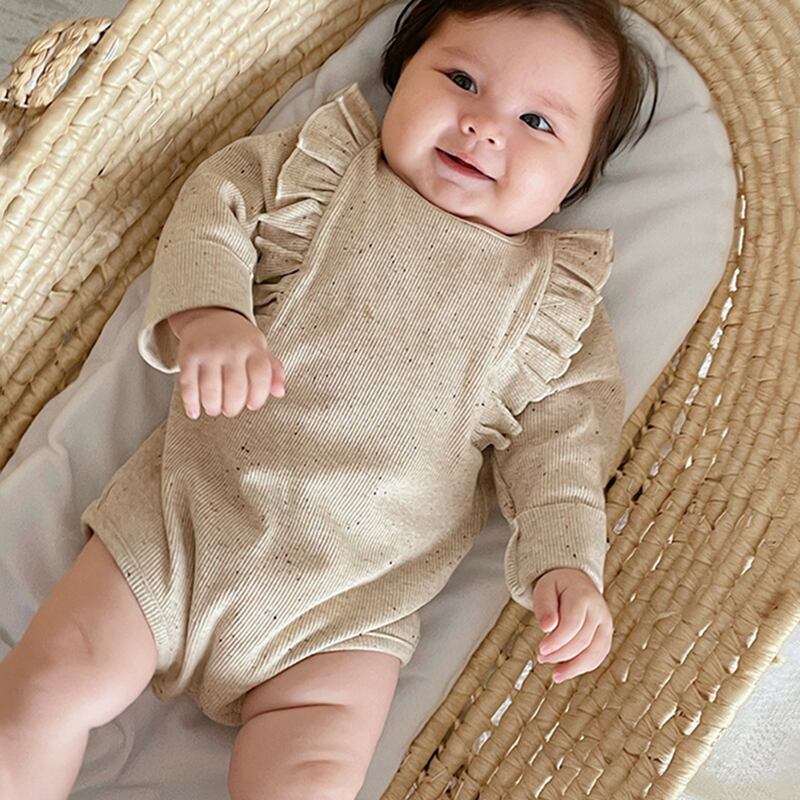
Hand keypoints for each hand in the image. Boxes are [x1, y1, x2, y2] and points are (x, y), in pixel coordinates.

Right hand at [170, 307, 285, 418]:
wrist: (210, 315)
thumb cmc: (239, 340)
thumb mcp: (260, 350)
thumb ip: (274, 371)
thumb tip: (280, 392)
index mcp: (253, 346)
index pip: (261, 377)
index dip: (258, 397)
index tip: (252, 404)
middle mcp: (232, 347)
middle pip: (235, 388)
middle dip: (233, 407)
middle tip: (230, 410)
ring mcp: (209, 351)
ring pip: (211, 390)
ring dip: (213, 407)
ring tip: (214, 409)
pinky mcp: (188, 354)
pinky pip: (188, 384)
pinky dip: (191, 403)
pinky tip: (194, 411)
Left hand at [531, 567, 612, 683]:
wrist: (575, 581)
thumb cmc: (557, 586)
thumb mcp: (544, 588)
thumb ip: (544, 606)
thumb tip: (546, 628)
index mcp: (583, 596)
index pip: (572, 624)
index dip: (557, 641)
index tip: (541, 650)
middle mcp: (599, 611)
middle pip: (583, 640)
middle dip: (561, 654)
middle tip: (541, 658)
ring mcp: (606, 624)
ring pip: (595, 652)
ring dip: (574, 667)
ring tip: (555, 675)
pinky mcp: (606, 635)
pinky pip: (599, 656)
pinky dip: (583, 667)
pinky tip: (567, 671)